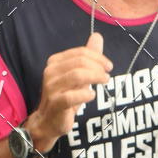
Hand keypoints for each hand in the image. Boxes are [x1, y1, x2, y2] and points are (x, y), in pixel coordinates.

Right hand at [27, 33, 111, 150]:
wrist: (48, 121)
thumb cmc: (65, 96)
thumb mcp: (77, 75)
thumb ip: (87, 57)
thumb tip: (97, 36)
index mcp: (55, 62)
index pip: (80, 53)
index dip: (98, 57)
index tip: (108, 66)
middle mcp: (50, 72)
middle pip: (79, 62)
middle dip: (98, 67)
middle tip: (107, 75)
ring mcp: (51, 88)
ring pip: (77, 76)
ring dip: (95, 77)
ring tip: (104, 82)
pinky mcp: (55, 103)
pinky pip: (72, 96)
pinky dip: (85, 94)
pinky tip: (91, 95)